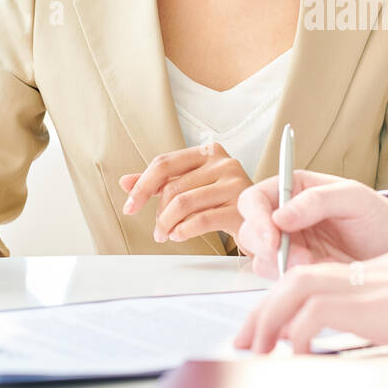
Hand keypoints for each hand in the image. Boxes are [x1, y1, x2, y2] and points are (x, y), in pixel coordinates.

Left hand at [118, 142, 251, 243]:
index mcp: (209, 152)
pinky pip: (200, 220)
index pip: (164, 163)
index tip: (130, 206)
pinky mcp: (241, 207)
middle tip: (157, 230)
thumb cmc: (225, 201)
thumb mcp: (192, 186)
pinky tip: (180, 235)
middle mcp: (224, 163)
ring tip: (166, 234)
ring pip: (183, 203)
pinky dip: (183, 231)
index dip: (142, 186)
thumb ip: (161, 182)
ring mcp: (234, 183)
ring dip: (167, 224)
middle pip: (173, 187)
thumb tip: (125, 182)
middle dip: (158, 213)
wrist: (262, 219)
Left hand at [232, 248, 387, 356]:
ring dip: (269, 317)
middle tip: (245, 340)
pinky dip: (298, 334)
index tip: (274, 330)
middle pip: (299, 277)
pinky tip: (296, 358)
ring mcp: (367, 284)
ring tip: (256, 349)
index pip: (323, 280)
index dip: (291, 302)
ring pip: (296, 287)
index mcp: (380, 275)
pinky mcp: (369, 303)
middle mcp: (368, 274)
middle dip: (264, 308)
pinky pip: (314, 314)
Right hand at [234, 170, 387, 278]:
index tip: (273, 238)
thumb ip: (318, 201)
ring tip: (317, 264)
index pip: (254, 200)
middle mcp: (283, 217)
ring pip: (260, 259)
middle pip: (250, 232)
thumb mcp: (353, 197)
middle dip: (269, 249)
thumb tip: (280, 216)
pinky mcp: (295, 270)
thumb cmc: (375, 214)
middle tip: (300, 259)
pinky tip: (319, 273)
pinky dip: (293, 280)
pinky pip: (278, 278)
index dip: (256, 219)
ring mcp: (287, 245)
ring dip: (283, 266)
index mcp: (292, 190)